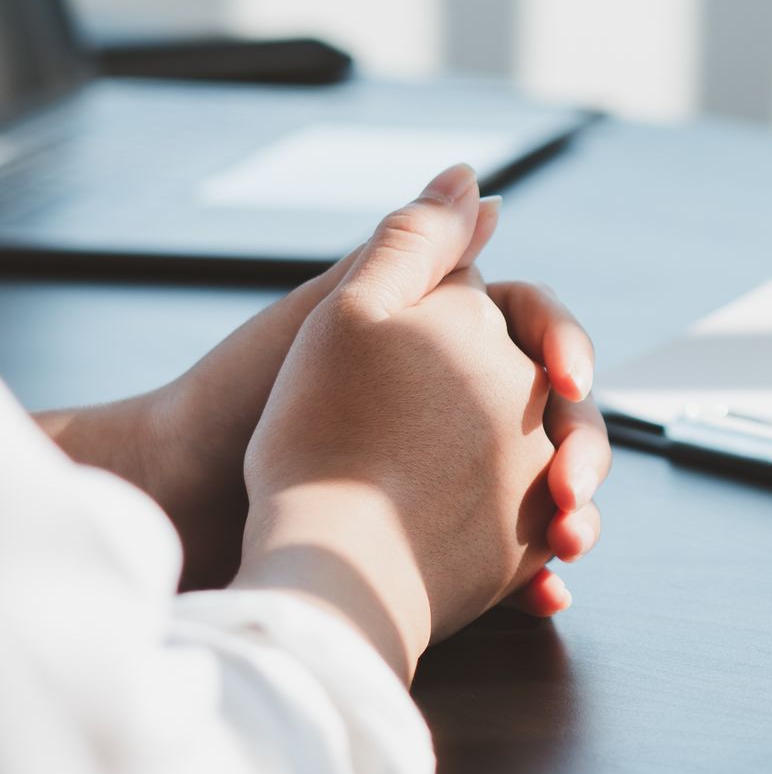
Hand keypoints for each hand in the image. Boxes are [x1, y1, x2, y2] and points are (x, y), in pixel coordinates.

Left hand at [36, 186, 607, 604]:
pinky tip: (546, 592)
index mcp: (439, 339)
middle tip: (574, 483)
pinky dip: (537, 576)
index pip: (535, 329)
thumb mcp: (338, 312)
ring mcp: (454, 475)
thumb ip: (412, 250)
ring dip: (575, 513)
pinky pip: (512, 559)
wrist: (186, 500)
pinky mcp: (442, 544)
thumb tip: (479, 182)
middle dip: (583, 447)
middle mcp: (455, 401)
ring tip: (570, 539)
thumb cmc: (247, 396)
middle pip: (557, 415)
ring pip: (548, 489)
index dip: (566, 347)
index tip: (567, 380)